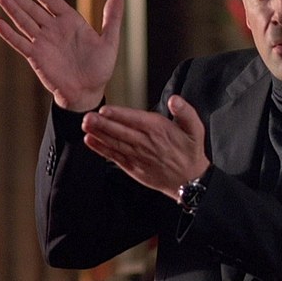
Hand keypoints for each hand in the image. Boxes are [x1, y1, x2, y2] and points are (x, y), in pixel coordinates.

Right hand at [0, 0, 122, 110]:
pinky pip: (21, 44)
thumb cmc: (99, 68)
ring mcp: (43, 43)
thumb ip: (112, 20)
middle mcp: (54, 30)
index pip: (50, 1)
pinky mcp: (37, 57)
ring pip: (24, 23)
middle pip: (32, 9)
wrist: (88, 92)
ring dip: (12, 10)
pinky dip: (10, 35)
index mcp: (70, 22)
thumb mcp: (109, 42)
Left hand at [81, 95, 210, 199]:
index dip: (119, 115)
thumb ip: (186, 112)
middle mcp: (146, 143)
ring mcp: (138, 156)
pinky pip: (114, 157)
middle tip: (87, 117)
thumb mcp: (196, 129)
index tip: (104, 110)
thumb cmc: (190, 151)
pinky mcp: (133, 167)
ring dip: (99, 134)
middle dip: (102, 124)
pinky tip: (90, 142)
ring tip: (85, 126)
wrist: (189, 180)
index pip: (135, 120)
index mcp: (159, 130)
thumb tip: (175, 100)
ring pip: (115, 143)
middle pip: (121, 132)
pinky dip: (101, 150)